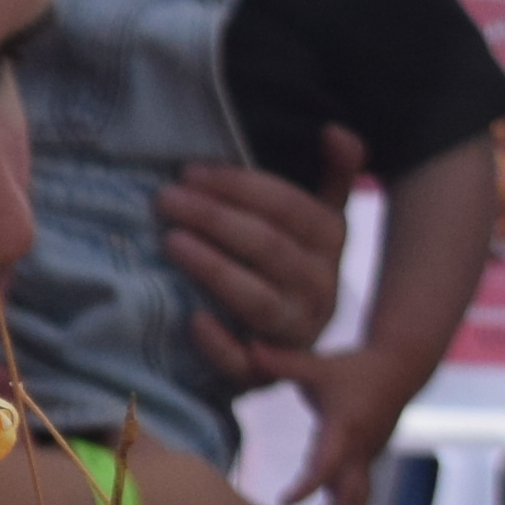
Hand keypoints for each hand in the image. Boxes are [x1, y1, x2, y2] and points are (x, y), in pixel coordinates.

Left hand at [162, 125, 363, 388]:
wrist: (286, 344)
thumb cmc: (287, 266)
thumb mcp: (316, 220)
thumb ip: (334, 176)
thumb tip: (337, 130)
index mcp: (329, 244)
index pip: (290, 208)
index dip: (241, 187)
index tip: (191, 171)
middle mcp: (319, 289)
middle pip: (268, 248)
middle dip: (216, 219)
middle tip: (167, 198)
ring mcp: (294, 333)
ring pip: (257, 299)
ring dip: (214, 268)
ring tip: (171, 241)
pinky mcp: (264, 374)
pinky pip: (244, 362)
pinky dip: (219, 342)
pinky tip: (192, 319)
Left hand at [275, 349, 433, 504]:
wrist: (400, 368)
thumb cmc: (353, 366)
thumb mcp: (317, 364)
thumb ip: (281, 361)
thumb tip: (248, 346)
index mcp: (344, 428)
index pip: (325, 464)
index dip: (308, 485)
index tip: (286, 503)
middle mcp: (359, 448)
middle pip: (348, 494)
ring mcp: (366, 456)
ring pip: (357, 499)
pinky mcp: (368, 459)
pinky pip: (359, 493)